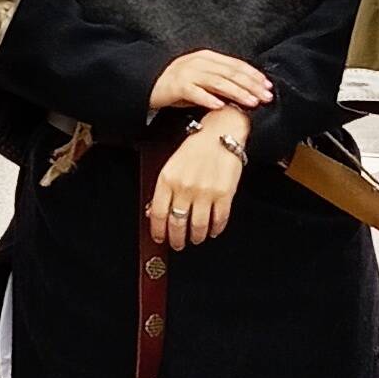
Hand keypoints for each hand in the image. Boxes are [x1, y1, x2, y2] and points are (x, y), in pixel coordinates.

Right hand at [148, 49, 274, 118]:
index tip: (268, 86)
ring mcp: (188, 72)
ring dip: (237, 93)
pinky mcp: (177, 85)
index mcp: (207, 57)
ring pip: (218, 82)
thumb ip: (220, 81)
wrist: (147, 83)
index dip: (253, 75)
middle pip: (231, 73)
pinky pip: (196, 92)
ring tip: (250, 102)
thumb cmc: (177, 84)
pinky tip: (220, 106)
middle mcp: (199, 61)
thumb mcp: (201, 77)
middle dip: (251, 85)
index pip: (236, 64)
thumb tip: (246, 91)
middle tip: (265, 97)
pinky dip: (209, 99)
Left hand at [148, 115, 245, 253]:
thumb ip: (163, 189)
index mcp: (167, 179)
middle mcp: (185, 187)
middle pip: (177, 224)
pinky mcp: (224, 194)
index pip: (158, 214)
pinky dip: (215, 229)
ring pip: (198, 227)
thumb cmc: (195, 148)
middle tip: (178, 244)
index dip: (158, 231)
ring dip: (196, 237)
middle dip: (177, 240)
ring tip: (196, 238)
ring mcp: (205, 192)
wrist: (221, 133)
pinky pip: (219, 220)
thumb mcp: (172, 165)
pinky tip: (213, 230)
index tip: (160, 238)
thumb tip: (154, 214)